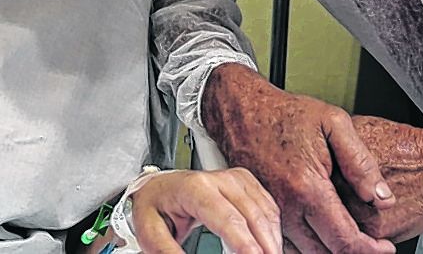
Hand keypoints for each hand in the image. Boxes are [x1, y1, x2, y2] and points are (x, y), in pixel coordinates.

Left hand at [129, 168, 282, 253]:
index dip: (245, 243)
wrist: (157, 188)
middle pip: (252, 215)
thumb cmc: (154, 208)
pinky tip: (269, 244)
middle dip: (264, 245)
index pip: (228, 218)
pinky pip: (267, 205)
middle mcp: (218, 178)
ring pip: (265, 210)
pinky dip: (272, 228)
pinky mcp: (243, 180)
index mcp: (194, 188)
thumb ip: (168, 252)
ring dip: (271, 238)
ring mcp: (233, 177)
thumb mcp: (150, 234)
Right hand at [201, 64, 394, 253]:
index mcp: (307, 188)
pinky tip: (322, 233)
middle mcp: (286, 207)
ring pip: (305, 253)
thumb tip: (383, 198)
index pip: (345, 240)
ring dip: (329, 250)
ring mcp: (271, 214)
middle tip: (372, 243)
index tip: (385, 247)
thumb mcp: (333, 123)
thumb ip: (361, 162)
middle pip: (326, 253)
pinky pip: (287, 245)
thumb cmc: (285, 115)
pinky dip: (308, 246)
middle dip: (352, 251)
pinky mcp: (263, 214)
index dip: (371, 250)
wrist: (243, 111)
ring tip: (348, 237)